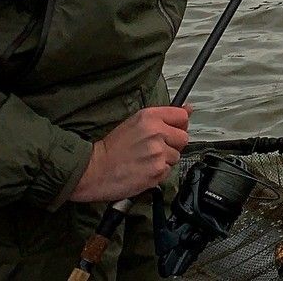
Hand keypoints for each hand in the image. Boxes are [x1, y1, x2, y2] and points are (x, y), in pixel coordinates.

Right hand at [68, 105, 191, 202]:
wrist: (94, 170)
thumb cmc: (112, 148)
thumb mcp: (135, 122)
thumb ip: (163, 116)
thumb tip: (188, 109)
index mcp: (150, 117)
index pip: (182, 116)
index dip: (179, 125)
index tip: (173, 131)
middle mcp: (156, 132)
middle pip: (183, 138)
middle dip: (173, 145)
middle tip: (155, 149)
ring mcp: (158, 153)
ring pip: (176, 156)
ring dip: (164, 160)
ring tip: (145, 160)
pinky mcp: (157, 171)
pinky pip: (168, 171)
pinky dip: (158, 172)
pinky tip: (144, 170)